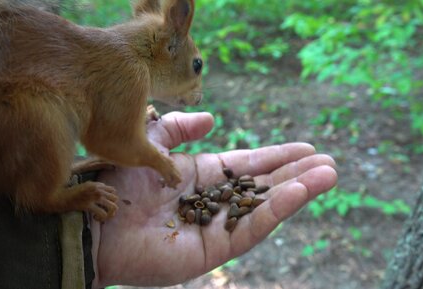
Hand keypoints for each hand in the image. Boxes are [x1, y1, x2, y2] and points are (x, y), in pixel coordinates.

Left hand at [91, 112, 336, 287]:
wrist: (93, 220)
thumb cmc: (117, 180)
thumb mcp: (152, 140)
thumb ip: (179, 128)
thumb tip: (211, 119)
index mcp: (199, 177)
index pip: (247, 166)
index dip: (276, 157)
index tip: (306, 149)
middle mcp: (211, 202)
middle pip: (263, 186)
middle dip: (295, 174)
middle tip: (329, 163)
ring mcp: (214, 227)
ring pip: (263, 207)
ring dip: (297, 191)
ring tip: (328, 175)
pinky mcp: (212, 250)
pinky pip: (249, 229)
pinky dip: (276, 211)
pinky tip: (299, 192)